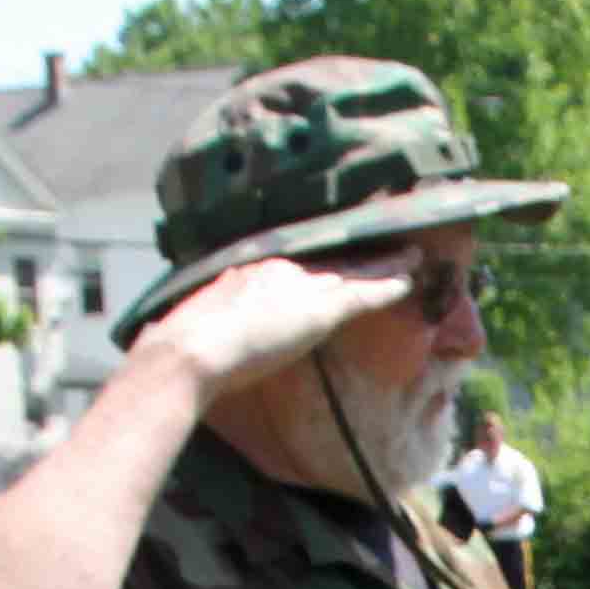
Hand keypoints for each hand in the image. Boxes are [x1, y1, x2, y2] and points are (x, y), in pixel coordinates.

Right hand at [139, 252, 416, 394]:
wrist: (188, 352)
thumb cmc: (179, 348)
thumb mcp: (191, 321)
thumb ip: (203, 319)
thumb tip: (187, 327)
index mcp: (248, 269)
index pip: (297, 259)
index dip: (320, 257)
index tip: (336, 251)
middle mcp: (279, 269)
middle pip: (329, 255)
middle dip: (358, 249)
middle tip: (386, 236)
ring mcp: (301, 286)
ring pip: (353, 270)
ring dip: (384, 262)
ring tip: (410, 254)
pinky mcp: (319, 311)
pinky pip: (363, 295)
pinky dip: (387, 287)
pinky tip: (409, 282)